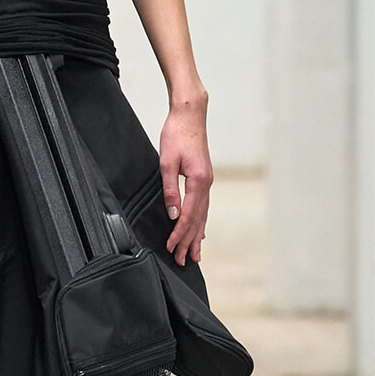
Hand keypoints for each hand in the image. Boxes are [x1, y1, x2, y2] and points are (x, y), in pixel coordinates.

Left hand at [159, 97, 211, 266]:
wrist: (190, 114)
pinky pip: (203, 206)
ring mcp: (207, 181)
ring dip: (197, 236)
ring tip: (194, 255)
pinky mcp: (204, 178)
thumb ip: (170, 190)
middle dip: (189, 241)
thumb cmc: (177, 134)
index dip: (180, 234)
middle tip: (182, 261)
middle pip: (199, 220)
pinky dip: (201, 222)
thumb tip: (172, 214)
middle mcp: (206, 184)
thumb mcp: (167, 162)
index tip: (172, 248)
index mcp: (198, 181)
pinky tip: (200, 232)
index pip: (188, 215)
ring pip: (203, 215)